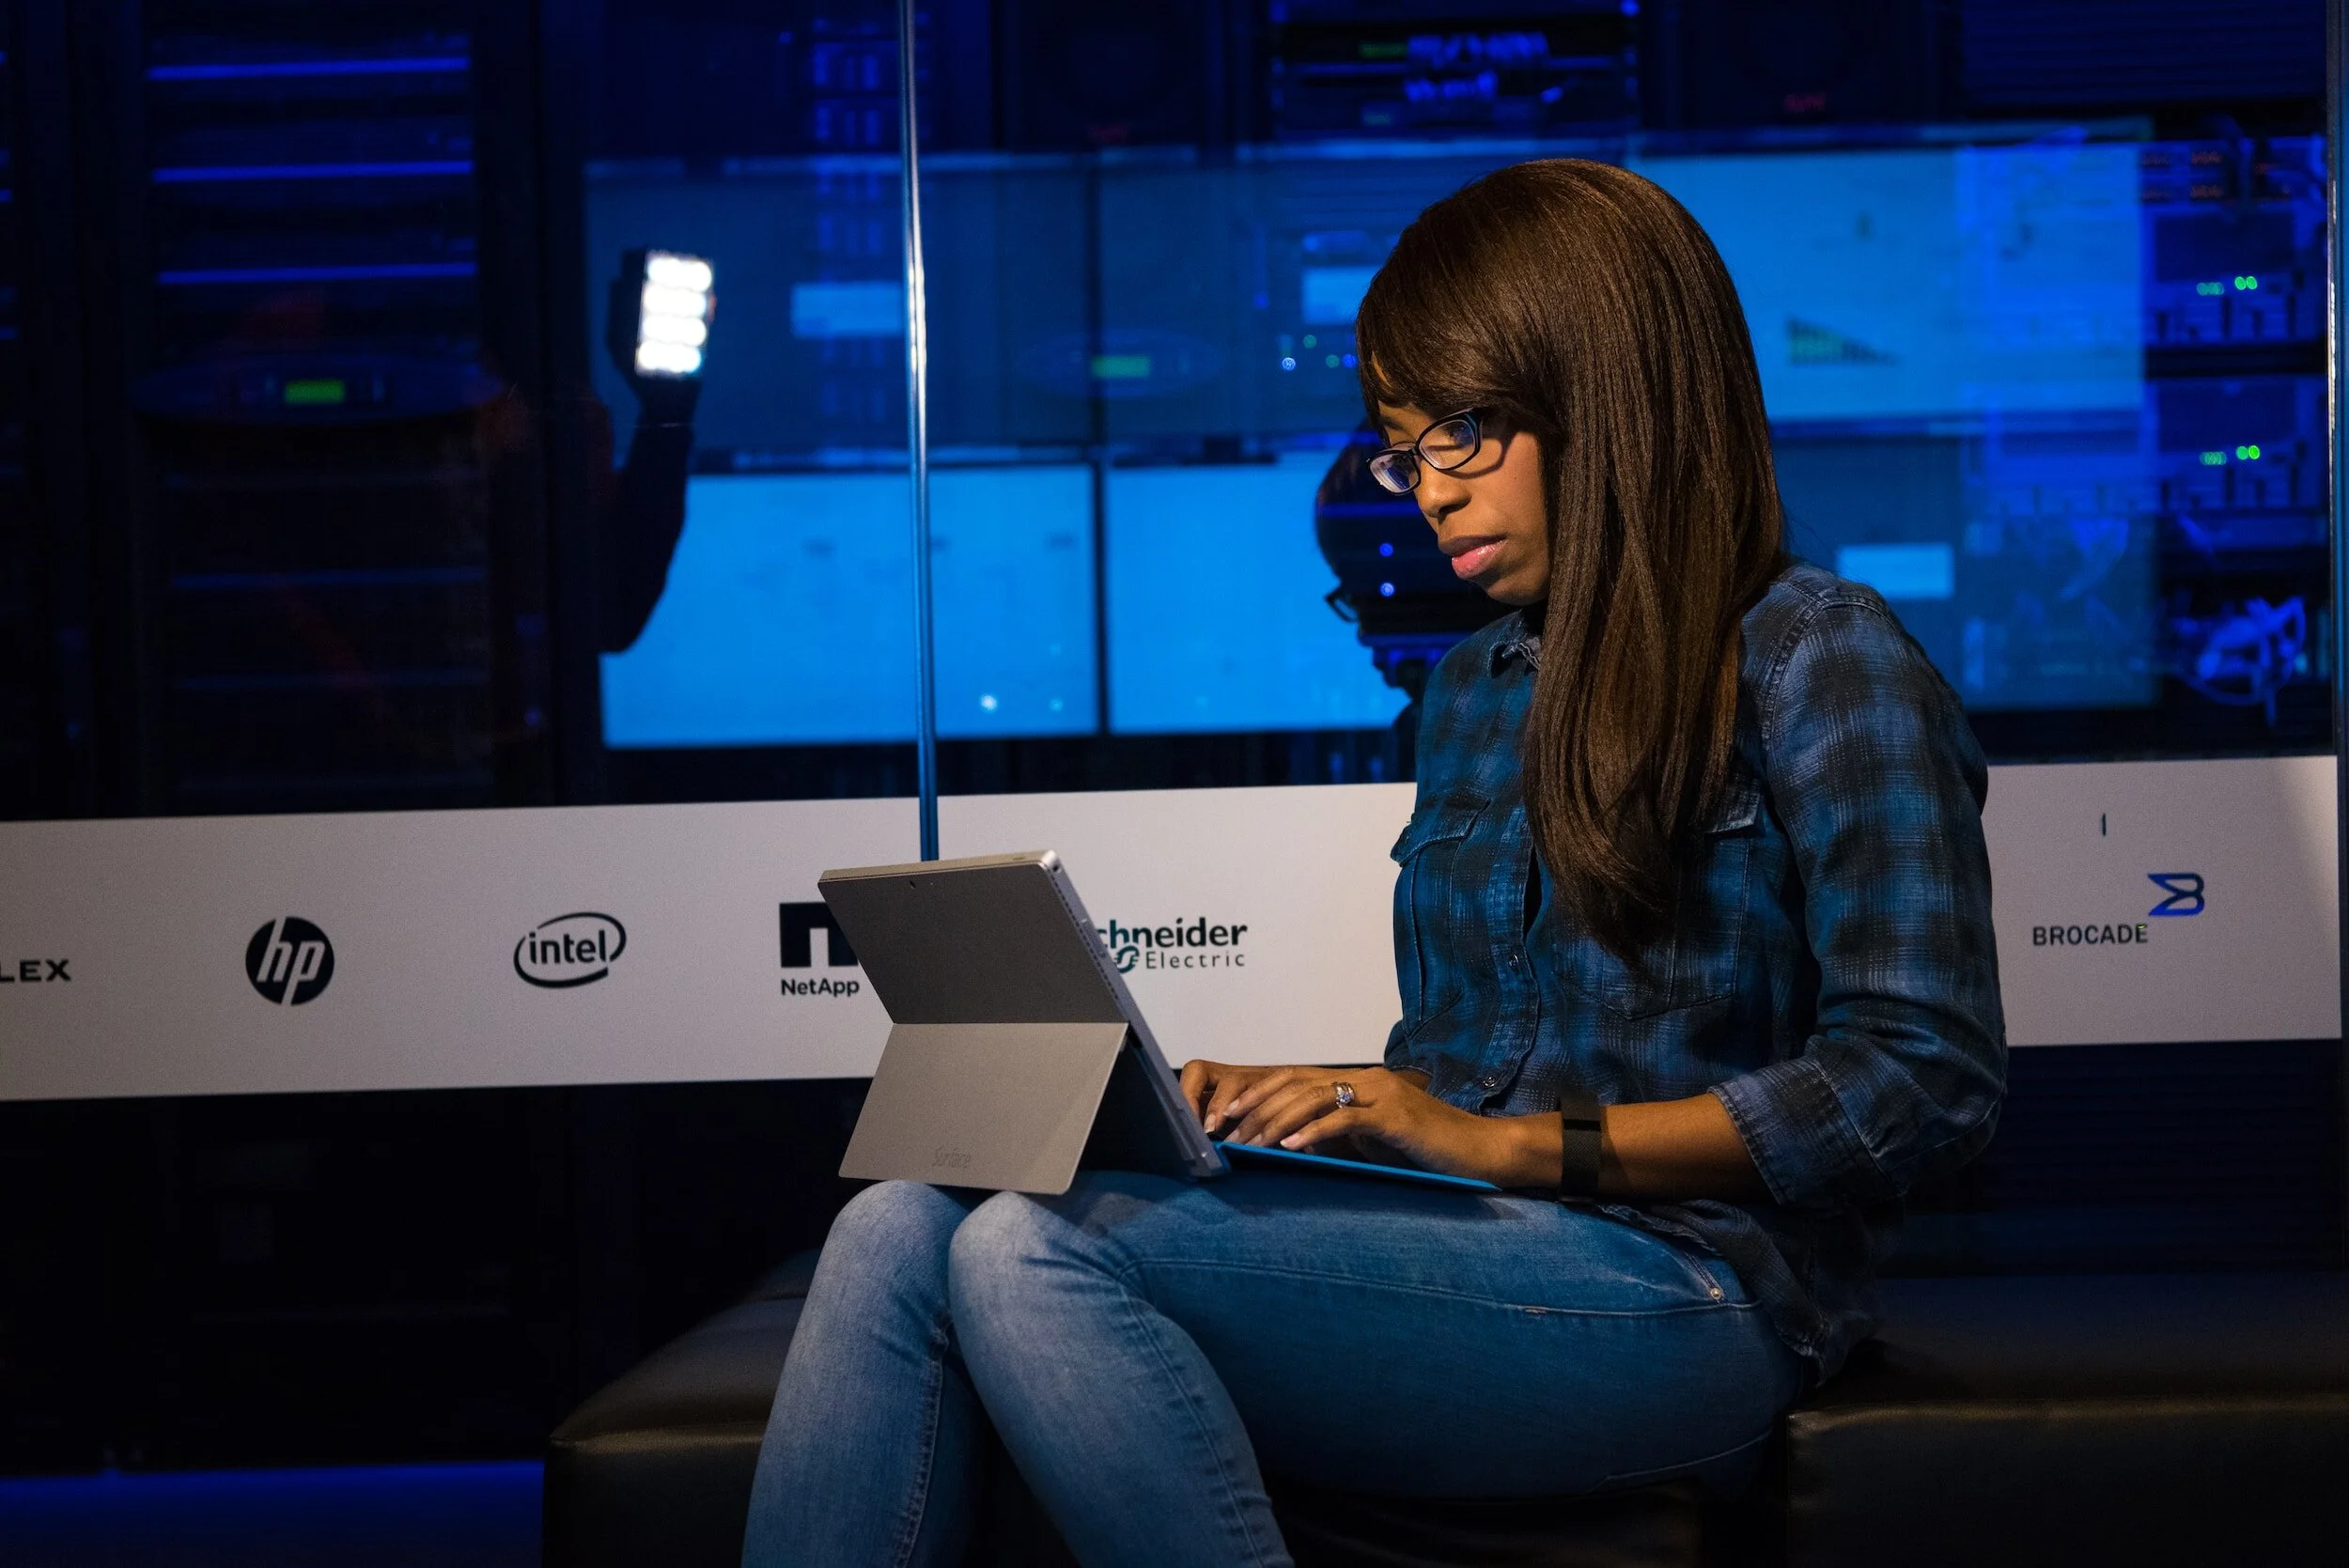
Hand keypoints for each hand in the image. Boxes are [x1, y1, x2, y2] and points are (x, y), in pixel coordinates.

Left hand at [1178, 1060, 1540, 1184]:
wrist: (1480, 1152)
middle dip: (1255, 1107)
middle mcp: (1365, 1078)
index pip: (1294, 1078)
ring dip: (1275, 1121)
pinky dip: (1313, 1132)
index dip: (1257, 1093)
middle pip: (1296, 1084)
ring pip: (1313, 1097)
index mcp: (1357, 1081)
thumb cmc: (1425, 1152)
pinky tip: (1290, 1147)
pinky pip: (1344, 1119)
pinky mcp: (1394, 1115)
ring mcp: (1380, 1093)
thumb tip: (1288, 1149)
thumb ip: (1336, 1138)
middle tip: (1226, 1131)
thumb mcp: (1372, 1143)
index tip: (1226, 1116)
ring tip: (1249, 1143)